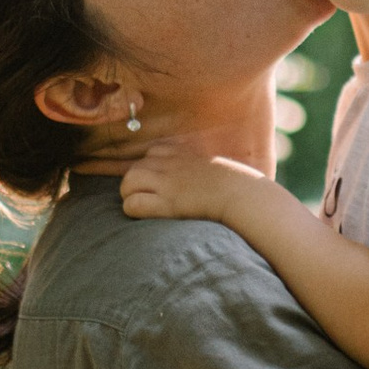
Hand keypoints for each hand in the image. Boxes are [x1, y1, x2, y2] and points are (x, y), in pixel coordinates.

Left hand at [119, 139, 248, 223]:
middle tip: (146, 198)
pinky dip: (133, 210)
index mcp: (180, 153)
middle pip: (134, 168)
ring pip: (127, 183)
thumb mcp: (215, 165)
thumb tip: (199, 178)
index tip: (160, 183)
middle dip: (134, 183)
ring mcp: (166, 182)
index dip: (151, 170)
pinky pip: (133, 203)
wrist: (241, 193)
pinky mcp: (166, 202)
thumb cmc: (235, 183)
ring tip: (141, 206)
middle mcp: (169, 164)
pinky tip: (145, 215)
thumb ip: (201, 167)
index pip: (151, 153)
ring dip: (129, 195)